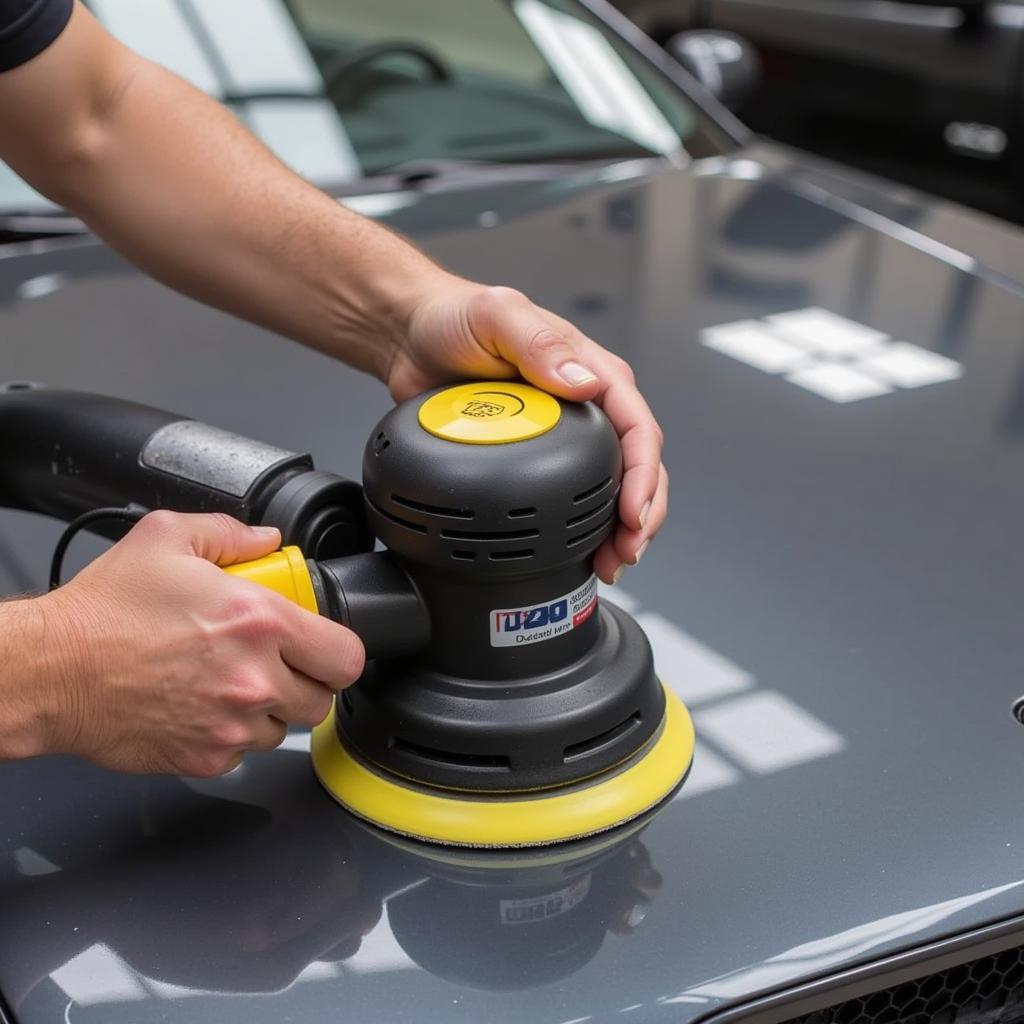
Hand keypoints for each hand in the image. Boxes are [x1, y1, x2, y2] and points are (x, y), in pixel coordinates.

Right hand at [38, 511, 363, 775]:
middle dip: (306, 681)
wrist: (50, 671)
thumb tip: (266, 539)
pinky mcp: (205, 759)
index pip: (346, 655)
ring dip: (268, 710)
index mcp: (259, 622)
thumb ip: (229, 534)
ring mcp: (231, 726)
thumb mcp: (166, 539)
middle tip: (277, 664)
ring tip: (229, 682)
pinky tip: (201, 707)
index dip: (339, 651)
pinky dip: (231, 736)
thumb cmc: (103, 611)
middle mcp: (254, 679)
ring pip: (284, 730)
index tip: (324, 646)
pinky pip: (243, 753)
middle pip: (322, 700)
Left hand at [388, 279, 666, 582]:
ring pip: (609, 487)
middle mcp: (585, 405)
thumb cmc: (454, 317)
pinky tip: (582, 551)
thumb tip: (583, 382)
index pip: (637, 426)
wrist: (409, 339)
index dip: (643, 474)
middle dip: (641, 513)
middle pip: (635, 465)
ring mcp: (562, 435)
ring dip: (617, 529)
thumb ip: (538, 343)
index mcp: (589, 369)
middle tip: (626, 551)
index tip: (632, 512)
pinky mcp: (533, 457)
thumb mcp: (498, 317)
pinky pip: (569, 496)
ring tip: (612, 562)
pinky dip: (582, 528)